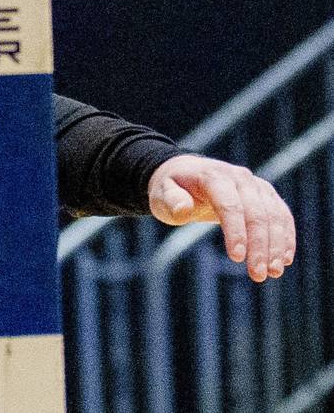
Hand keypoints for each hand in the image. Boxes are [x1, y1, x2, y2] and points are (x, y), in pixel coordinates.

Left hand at [148, 154, 294, 281]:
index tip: (236, 258)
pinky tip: (284, 260)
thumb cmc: (171, 188)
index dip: (235, 231)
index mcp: (213, 176)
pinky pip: (282, 216)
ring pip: (274, 215)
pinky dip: (286, 237)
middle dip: (259, 245)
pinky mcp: (266, 195)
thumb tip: (183, 210)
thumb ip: (171, 201)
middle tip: (258, 275)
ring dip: (277, 245)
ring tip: (273, 273)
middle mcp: (240, 178)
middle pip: (256, 213)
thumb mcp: (161, 194)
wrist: (185, 172)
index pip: (229, 205)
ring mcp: (256, 186)